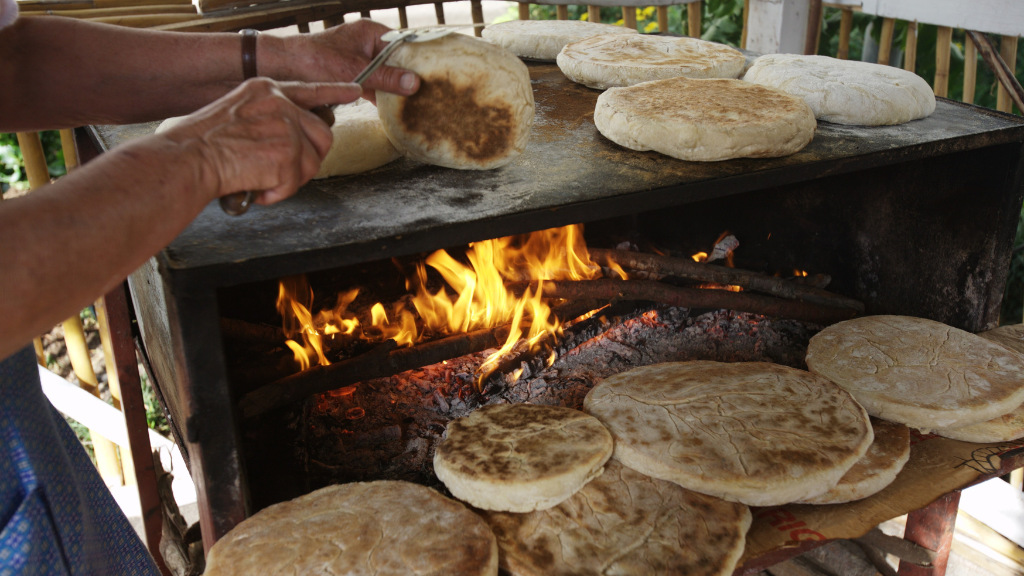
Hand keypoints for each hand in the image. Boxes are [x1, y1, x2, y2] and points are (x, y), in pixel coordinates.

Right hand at [159, 77, 360, 204]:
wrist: (185, 160)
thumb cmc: (198, 145)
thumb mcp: (234, 114)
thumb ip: (265, 119)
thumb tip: (287, 138)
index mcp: (265, 90)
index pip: (309, 90)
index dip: (333, 92)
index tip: (352, 90)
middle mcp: (280, 103)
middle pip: (322, 134)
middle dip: (309, 159)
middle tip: (283, 172)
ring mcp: (286, 126)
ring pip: (313, 161)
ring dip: (291, 179)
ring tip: (262, 180)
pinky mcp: (287, 153)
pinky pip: (296, 182)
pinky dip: (277, 193)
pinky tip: (256, 188)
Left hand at [261, 19, 419, 103]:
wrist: (282, 68)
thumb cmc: (313, 61)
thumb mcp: (354, 70)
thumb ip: (385, 77)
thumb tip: (415, 83)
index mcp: (371, 32)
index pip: (405, 44)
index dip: (420, 59)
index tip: (435, 75)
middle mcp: (367, 43)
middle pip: (398, 61)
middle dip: (409, 77)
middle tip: (429, 94)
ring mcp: (360, 59)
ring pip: (386, 75)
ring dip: (396, 89)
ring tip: (416, 104)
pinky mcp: (352, 75)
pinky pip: (375, 85)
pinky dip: (382, 96)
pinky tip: (393, 109)